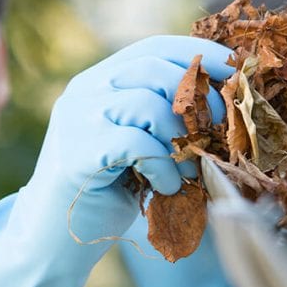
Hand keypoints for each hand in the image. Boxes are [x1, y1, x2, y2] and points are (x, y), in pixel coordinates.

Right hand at [0, 36, 234, 286]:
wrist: (52, 238)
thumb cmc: (105, 192)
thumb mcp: (139, 145)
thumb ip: (163, 117)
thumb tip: (223, 105)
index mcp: (100, 81)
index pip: (154, 47)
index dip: (197, 54)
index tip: (234, 70)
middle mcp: (85, 91)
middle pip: (154, 69)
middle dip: (198, 100)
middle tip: (219, 133)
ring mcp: (77, 119)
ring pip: (147, 104)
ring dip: (182, 139)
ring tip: (191, 170)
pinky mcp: (78, 153)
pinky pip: (136, 144)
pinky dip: (163, 166)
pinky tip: (167, 186)